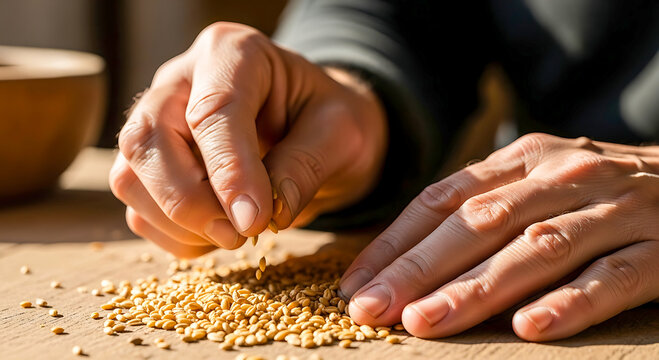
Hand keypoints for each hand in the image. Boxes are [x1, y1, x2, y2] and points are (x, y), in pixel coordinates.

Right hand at [109, 22, 386, 257]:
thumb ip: (306, 165)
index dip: (229, 171)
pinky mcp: (151, 165)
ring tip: (236, 234)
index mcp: (233, 53)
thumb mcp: (341, 132)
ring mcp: (158, 122)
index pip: (213, 111)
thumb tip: (266, 213)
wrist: (314, 127)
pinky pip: (138, 209)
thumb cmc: (326, 120)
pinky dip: (174, 237)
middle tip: (240, 234)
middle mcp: (181, 81)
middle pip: (149, 140)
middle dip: (189, 201)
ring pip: (130, 177)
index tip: (254, 221)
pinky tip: (217, 235)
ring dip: (179, 223)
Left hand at [340, 133, 658, 340]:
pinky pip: (612, 277)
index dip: (395, 242)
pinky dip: (571, 303)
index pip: (442, 199)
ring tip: (426, 322)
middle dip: (419, 268)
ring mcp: (614, 210)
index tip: (355, 283)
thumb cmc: (598, 192)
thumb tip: (407, 260)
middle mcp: (564, 176)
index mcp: (524, 159)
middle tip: (371, 308)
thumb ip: (484, 208)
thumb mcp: (538, 182)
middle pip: (479, 223)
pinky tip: (530, 328)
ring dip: (477, 288)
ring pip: (537, 249)